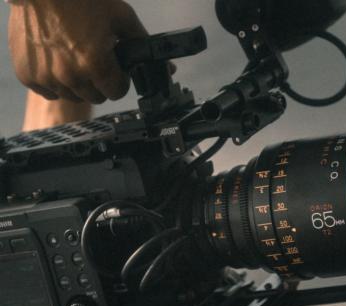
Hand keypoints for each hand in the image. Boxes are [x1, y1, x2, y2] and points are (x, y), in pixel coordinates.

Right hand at [8, 0, 146, 103]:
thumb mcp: (121, 17)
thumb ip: (143, 44)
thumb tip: (167, 68)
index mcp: (96, 63)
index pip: (118, 92)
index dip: (119, 79)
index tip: (114, 67)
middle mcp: (70, 75)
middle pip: (97, 97)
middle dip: (100, 81)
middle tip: (94, 57)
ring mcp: (47, 77)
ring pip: (74, 96)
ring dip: (78, 82)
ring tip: (74, 55)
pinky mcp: (28, 76)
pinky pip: (49, 92)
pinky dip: (54, 81)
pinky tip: (56, 60)